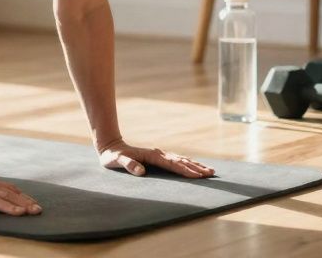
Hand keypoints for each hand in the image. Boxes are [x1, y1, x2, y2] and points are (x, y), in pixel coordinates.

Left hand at [97, 138, 215, 178]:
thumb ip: (128, 165)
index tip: (198, 176)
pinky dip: (188, 163)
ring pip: (181, 159)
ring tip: (209, 171)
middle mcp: (158, 153)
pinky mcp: (158, 157)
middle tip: (211, 173)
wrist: (111, 147)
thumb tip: (141, 171)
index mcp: (152, 155)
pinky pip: (177, 161)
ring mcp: (159, 154)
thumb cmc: (113, 157)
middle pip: (181, 160)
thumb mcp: (117, 161)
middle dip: (196, 167)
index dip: (185, 170)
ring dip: (195, 165)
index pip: (172, 164)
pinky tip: (194, 167)